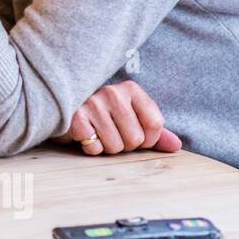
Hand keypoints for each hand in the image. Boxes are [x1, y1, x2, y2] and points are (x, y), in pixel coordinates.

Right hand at [55, 81, 181, 155]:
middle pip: (136, 139)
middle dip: (125, 145)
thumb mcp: (131, 118)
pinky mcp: (76, 118)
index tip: (135, 134)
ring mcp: (93, 104)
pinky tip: (86, 136)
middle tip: (111, 134)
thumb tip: (176, 146)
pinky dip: (91, 149)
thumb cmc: (102, 116)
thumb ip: (154, 132)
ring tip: (98, 134)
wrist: (63, 109)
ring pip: (115, 147)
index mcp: (131, 89)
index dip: (148, 139)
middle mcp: (113, 92)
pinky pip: (95, 148)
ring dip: (107, 148)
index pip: (155, 124)